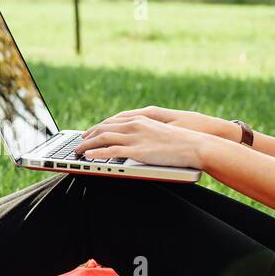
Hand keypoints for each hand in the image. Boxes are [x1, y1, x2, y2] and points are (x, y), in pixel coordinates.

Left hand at [83, 105, 238, 141]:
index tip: (89, 132)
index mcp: (142, 118)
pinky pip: (110, 151)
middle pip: (104, 127)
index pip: (113, 121)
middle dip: (89, 135)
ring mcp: (136, 137)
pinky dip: (96, 153)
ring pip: (103, 138)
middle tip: (79, 142)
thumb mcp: (161, 132)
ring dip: (87, 144)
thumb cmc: (183, 141)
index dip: (98, 127)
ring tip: (77, 151)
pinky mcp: (137, 151)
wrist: (197, 144)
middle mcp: (135, 125)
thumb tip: (137, 141)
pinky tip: (87, 157)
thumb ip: (146, 133)